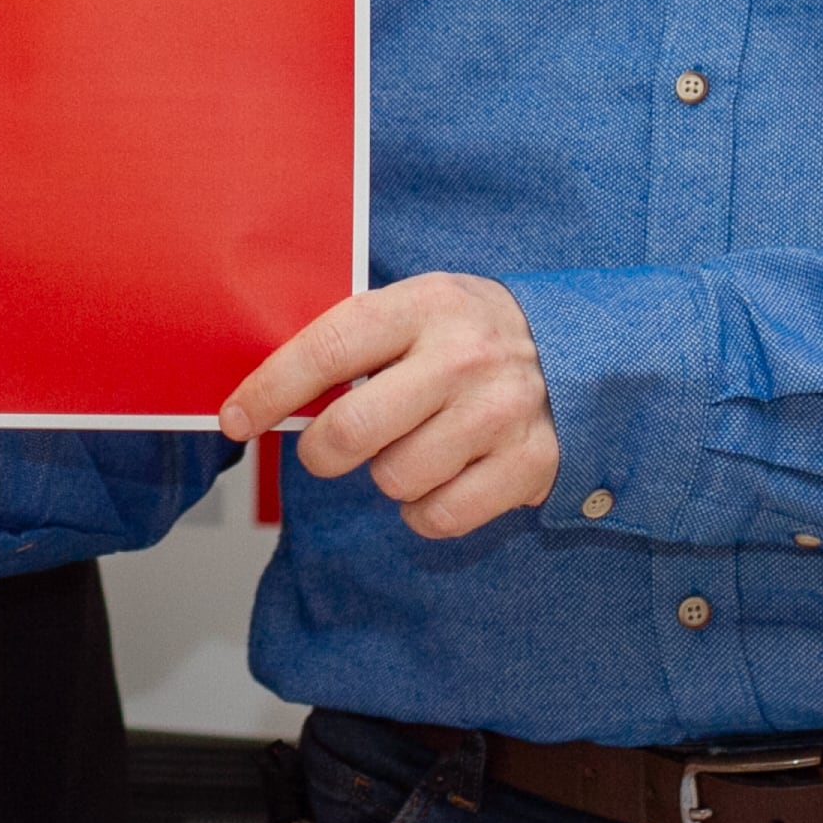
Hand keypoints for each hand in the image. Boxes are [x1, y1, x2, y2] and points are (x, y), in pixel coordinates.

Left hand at [220, 272, 560, 540]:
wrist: (588, 353)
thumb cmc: (475, 334)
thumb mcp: (421, 308)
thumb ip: (358, 340)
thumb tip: (271, 393)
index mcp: (424, 305)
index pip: (327, 349)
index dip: (270, 390)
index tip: (234, 419)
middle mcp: (463, 357)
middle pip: (352, 431)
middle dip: (322, 452)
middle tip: (328, 449)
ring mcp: (499, 414)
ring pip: (394, 479)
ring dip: (387, 476)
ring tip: (414, 447)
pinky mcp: (529, 466)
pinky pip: (438, 517)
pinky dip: (425, 511)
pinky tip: (442, 478)